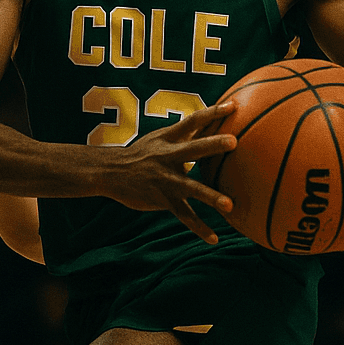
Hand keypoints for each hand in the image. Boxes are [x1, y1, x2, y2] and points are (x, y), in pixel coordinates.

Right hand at [101, 101, 238, 243]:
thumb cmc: (140, 154)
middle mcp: (168, 157)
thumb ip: (183, 135)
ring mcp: (165, 179)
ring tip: (230, 205)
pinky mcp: (162, 199)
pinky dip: (199, 228)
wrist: (109, 171)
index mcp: (168, 139)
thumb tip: (209, 126)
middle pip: (193, 149)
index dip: (212, 112)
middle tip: (234, 141)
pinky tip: (214, 239)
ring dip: (210, 197)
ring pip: (191, 188)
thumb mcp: (159, 139)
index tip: (234, 106)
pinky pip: (184, 216)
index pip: (193, 120)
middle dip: (213, 145)